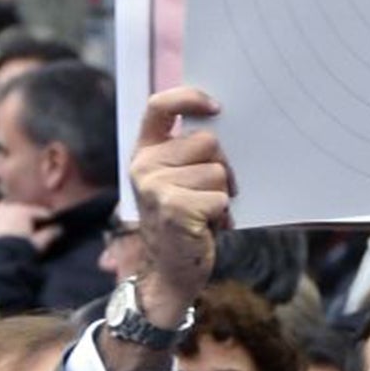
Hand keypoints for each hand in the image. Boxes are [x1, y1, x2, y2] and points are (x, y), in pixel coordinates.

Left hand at [0, 201, 59, 251]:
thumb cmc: (19, 248)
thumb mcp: (38, 243)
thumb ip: (49, 234)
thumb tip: (59, 229)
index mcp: (21, 209)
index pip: (38, 211)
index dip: (47, 218)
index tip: (53, 223)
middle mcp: (4, 208)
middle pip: (18, 210)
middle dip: (25, 217)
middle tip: (32, 226)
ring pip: (1, 214)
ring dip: (8, 219)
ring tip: (14, 229)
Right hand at [126, 86, 233, 330]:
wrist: (170, 272)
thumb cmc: (185, 220)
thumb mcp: (179, 180)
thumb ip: (190, 152)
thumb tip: (224, 122)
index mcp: (145, 152)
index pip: (160, 106)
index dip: (188, 98)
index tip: (215, 107)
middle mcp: (144, 166)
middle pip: (208, 141)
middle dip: (222, 167)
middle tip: (210, 194)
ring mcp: (155, 187)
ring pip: (218, 171)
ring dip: (222, 194)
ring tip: (205, 213)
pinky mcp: (173, 208)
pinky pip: (220, 196)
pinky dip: (222, 214)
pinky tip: (206, 227)